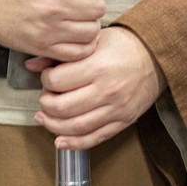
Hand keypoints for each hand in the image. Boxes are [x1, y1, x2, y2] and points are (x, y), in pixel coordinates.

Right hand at [0, 0, 109, 62]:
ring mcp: (50, 29)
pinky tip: (75, 36)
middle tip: (83, 3)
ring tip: (79, 20)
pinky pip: (79, 52)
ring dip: (89, 25)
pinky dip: (83, 45)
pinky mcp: (44, 47)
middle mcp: (56, 6)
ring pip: (92, 31)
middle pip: (98, 8)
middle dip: (94, 3)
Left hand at [31, 26, 165, 151]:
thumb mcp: (93, 42)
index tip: (46, 77)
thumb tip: (31, 64)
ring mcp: (115, 109)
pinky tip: (60, 140)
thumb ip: (62, 54)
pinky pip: (95, 138)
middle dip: (46, 104)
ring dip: (54, 126)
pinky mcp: (123, 121)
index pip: (58, 81)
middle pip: (63, 107)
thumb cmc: (123, 46)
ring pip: (76, 127)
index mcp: (97, 66)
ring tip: (45, 117)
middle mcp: (106, 90)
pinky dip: (74, 143)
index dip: (45, 80)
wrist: (155, 57)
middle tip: (45, 97)